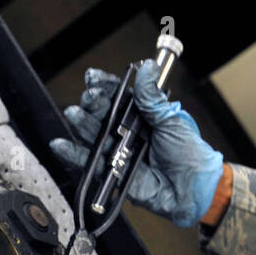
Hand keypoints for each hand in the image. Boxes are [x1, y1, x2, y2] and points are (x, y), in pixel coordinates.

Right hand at [50, 60, 224, 227]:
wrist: (195, 188)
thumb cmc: (189, 154)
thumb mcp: (171, 120)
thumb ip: (152, 97)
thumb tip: (146, 67)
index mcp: (142, 115)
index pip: (118, 96)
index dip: (105, 86)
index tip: (93, 78)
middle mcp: (127, 131)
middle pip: (102, 114)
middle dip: (93, 104)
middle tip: (90, 99)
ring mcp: (119, 151)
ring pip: (94, 135)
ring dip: (81, 124)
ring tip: (74, 114)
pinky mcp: (114, 173)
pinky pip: (90, 163)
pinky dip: (73, 155)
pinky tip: (61, 145)